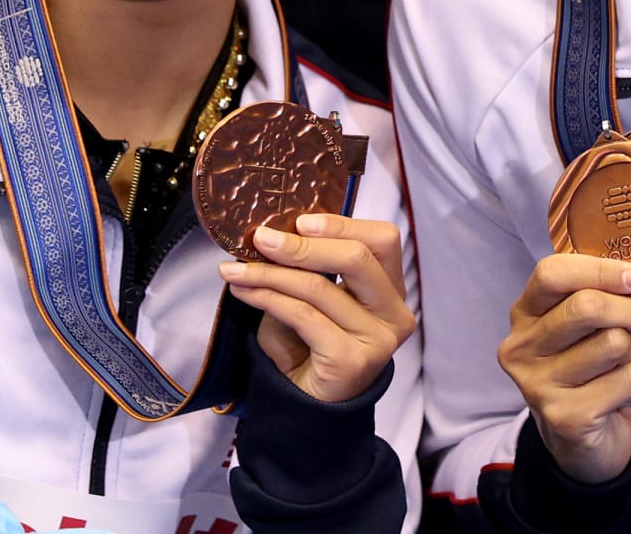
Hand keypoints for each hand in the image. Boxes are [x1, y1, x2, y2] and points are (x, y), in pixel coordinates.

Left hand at [228, 212, 416, 405]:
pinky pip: (303, 316)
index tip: (300, 221)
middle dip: (303, 245)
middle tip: (262, 239)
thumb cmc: (310, 347)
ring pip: (320, 287)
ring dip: (270, 273)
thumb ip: (309, 268)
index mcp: (391, 290)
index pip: (383, 240)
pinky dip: (268, 298)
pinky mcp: (353, 360)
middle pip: (357, 258)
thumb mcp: (315, 299)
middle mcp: (394, 313)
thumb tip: (273, 233)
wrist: (309, 409)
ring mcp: (378, 339)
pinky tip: (245, 292)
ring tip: (236, 270)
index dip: (343, 224)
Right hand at [498, 253, 630, 484]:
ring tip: (626, 367)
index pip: (552, 273)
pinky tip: (621, 396)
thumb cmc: (594, 373)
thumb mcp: (592, 327)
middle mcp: (521, 348)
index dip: (601, 269)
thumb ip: (603, 298)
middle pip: (588, 306)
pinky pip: (626, 379)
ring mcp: (538, 385)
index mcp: (525, 315)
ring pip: (614, 343)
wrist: (586, 444)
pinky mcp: (565, 417)